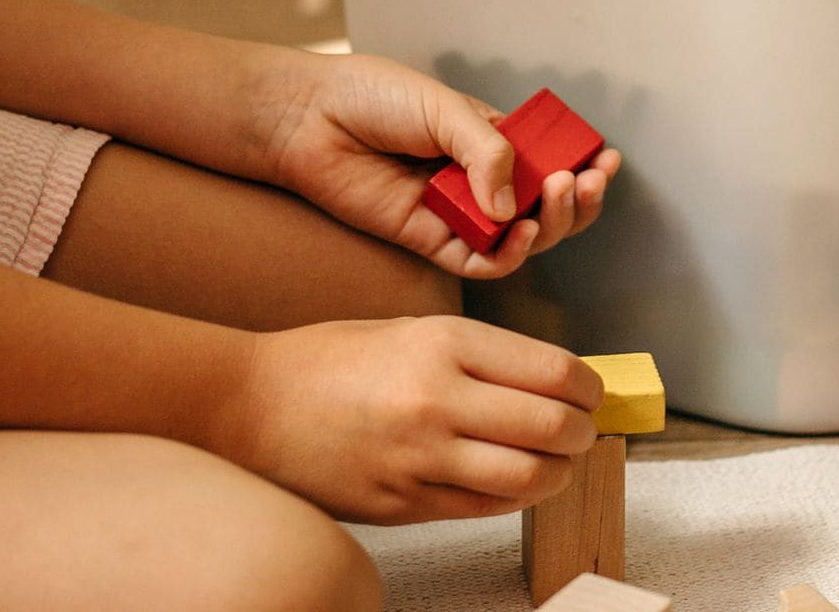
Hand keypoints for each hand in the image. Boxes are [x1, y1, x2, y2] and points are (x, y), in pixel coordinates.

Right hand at [225, 316, 603, 523]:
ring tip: (554, 463)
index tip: (589, 393)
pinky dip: (512, 497)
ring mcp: (419, 457)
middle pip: (552, 427)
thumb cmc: (328, 361)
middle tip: (580, 431)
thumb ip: (481, 356)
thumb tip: (552, 383)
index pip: (554, 371)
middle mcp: (436, 398)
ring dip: (557, 473)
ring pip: (529, 478)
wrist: (249, 405)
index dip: (588, 388)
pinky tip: (508, 481)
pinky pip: (485, 509)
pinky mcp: (403, 503)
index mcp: (443, 342)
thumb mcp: (411, 329)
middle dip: (581, 433)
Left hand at [263, 53, 621, 278]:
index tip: (604, 160)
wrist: (310, 119)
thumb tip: (513, 203)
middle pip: (544, 207)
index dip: (581, 166)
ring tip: (556, 197)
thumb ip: (486, 151)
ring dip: (548, 225)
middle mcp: (479, 181)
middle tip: (580, 183)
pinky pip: (480, 261)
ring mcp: (457, 213)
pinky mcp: (429, 240)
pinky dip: (506, 254)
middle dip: (573, 200)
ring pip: (521, 238)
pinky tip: (517, 233)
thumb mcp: (442, 108)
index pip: (548, 161)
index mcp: (490, 142)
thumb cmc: (371, 98)